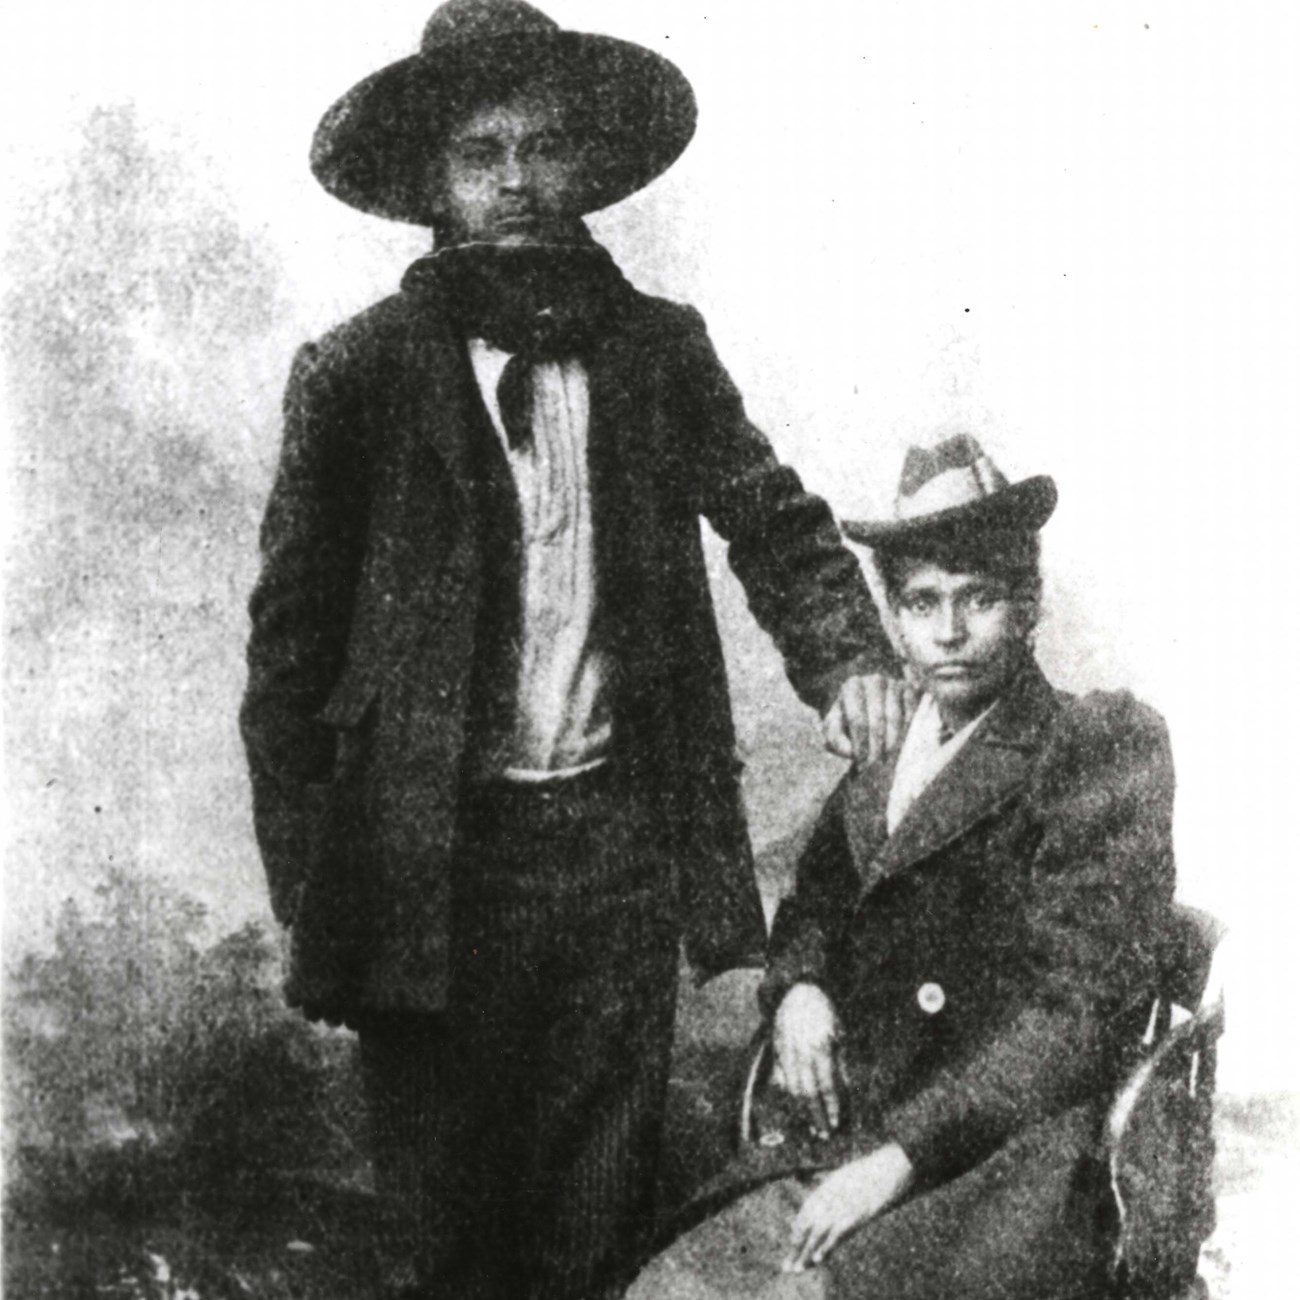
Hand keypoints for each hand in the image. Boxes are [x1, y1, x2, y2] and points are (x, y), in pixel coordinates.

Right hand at [772, 983, 841, 1136]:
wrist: (797, 990)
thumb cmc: (824, 1011)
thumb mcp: (840, 1034)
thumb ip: (840, 1062)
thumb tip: (844, 1090)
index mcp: (820, 1046)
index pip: (826, 1085)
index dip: (831, 1107)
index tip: (836, 1124)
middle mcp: (800, 1052)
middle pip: (807, 1092)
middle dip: (815, 1116)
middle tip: (823, 1134)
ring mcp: (785, 1052)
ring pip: (791, 1088)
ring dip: (801, 1110)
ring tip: (810, 1124)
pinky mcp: (776, 1051)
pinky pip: (780, 1078)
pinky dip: (787, 1094)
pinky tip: (795, 1105)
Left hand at [783, 1144, 914, 1271]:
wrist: (892, 1166)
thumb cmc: (877, 1168)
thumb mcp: (855, 1173)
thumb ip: (843, 1184)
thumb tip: (840, 1194)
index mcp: (829, 1185)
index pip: (807, 1208)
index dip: (798, 1225)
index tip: (793, 1238)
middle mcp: (829, 1196)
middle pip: (807, 1223)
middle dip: (796, 1244)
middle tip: (787, 1264)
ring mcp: (840, 1206)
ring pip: (816, 1233)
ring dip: (805, 1252)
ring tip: (795, 1268)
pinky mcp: (853, 1216)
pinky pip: (835, 1234)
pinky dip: (826, 1247)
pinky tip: (816, 1260)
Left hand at [822, 674, 914, 765]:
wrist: (866, 703)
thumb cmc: (847, 720)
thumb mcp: (833, 729)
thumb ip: (835, 740)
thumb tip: (850, 751)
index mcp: (851, 686)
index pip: (857, 719)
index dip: (860, 744)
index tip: (861, 763)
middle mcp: (873, 681)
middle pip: (877, 721)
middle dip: (876, 747)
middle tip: (874, 765)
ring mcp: (894, 683)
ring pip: (895, 719)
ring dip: (891, 742)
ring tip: (885, 758)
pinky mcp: (910, 690)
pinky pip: (910, 714)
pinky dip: (905, 732)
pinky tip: (898, 744)